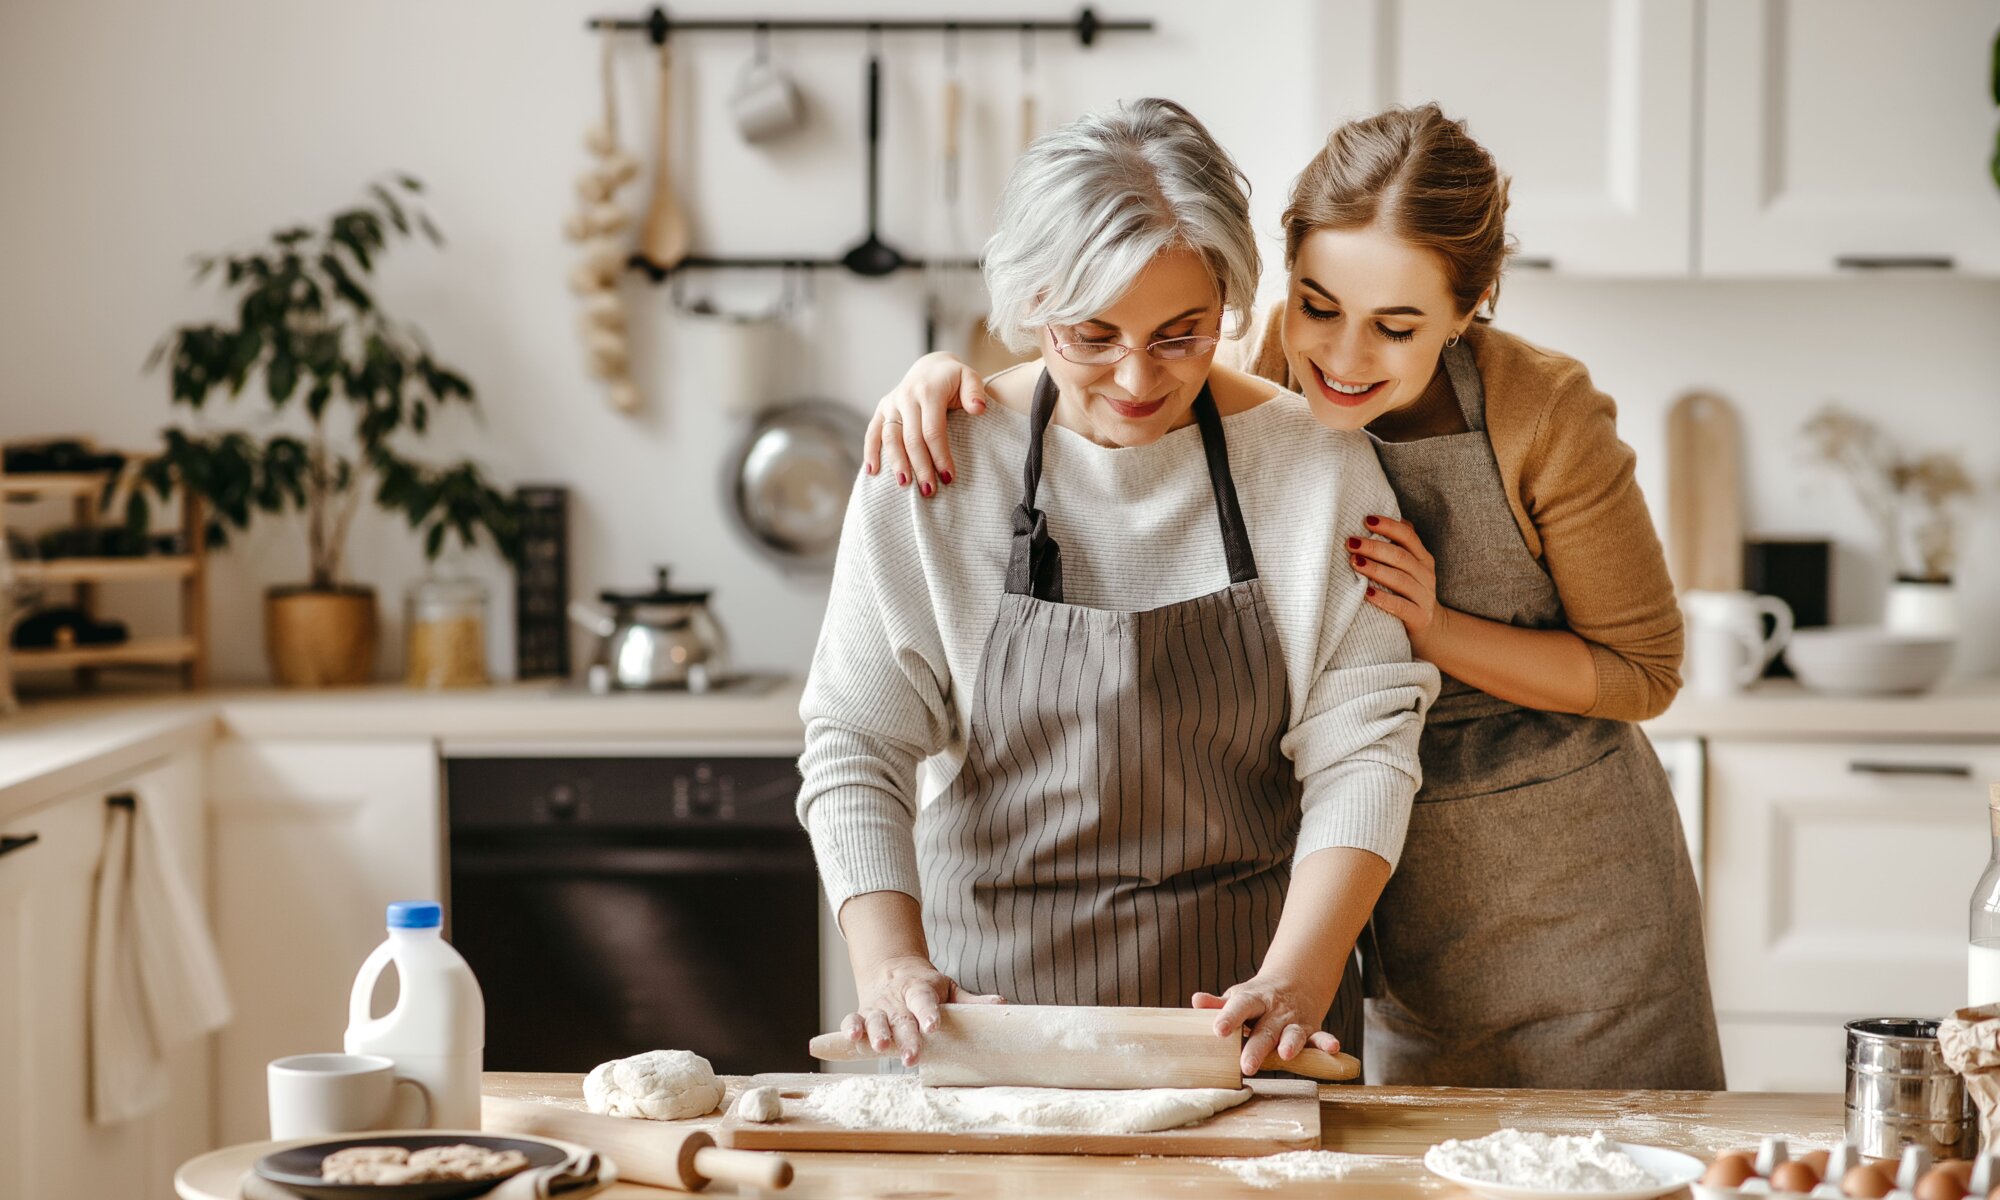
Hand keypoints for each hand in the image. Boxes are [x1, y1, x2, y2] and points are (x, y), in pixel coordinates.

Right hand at [840, 954, 1004, 1065]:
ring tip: (880, 1048)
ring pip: (875, 1020)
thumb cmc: (928, 988)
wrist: (893, 972)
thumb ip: (971, 1001)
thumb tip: (1001, 1004)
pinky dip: (850, 1028)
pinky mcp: (863, 1015)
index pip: (925, 1001)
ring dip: (876, 1034)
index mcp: (921, 990)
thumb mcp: (949, 989)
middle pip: (901, 1018)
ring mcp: (879, 1008)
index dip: (929, 1013)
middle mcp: (898, 1000)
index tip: (934, 1026)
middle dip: (905, 1037)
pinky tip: (852, 1039)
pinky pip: (853, 1020)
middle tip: (911, 1057)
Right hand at [862, 352, 988, 496]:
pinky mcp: (882, 408)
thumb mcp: (969, 378)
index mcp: (928, 391)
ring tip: (904, 485)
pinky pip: (873, 432)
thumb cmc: (954, 379)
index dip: (940, 455)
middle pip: (911, 438)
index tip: (948, 477)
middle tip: (929, 491)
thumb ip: (975, 393)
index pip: (932, 430)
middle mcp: (906, 396)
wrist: (931, 366)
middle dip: (920, 466)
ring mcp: (892, 403)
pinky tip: (872, 472)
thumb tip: (978, 409)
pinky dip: (870, 452)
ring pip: (890, 438)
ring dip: (896, 463)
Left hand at [1192, 977, 1340, 1076]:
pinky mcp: (1311, 1030)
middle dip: (1257, 1047)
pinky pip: (1320, 1037)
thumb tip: (1195, 1001)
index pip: (1239, 1007)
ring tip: (1285, 1055)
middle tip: (1246, 1066)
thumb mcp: (1238, 997)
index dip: (1228, 1017)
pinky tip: (1333, 1049)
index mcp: (1252, 1000)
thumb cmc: (1256, 998)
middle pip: (1264, 1029)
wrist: (1294, 981)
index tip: (1218, 1030)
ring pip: (1293, 1033)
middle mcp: (1274, 1011)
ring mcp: (1294, 1021)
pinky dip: (1326, 1043)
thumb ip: (1219, 1004)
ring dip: (1291, 1044)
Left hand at [1350, 514, 1445, 651]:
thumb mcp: (1410, 567)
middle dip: (1374, 547)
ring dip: (1376, 569)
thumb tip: (1373, 520)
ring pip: (1400, 579)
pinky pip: (1400, 607)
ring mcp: (1424, 596)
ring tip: (1354, 563)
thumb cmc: (1409, 592)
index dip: (1388, 526)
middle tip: (1351, 542)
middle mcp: (1426, 574)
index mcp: (1423, 558)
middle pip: (1400, 556)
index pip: (1408, 536)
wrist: (1431, 629)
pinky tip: (1367, 593)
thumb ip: (1398, 546)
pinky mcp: (1419, 617)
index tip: (1366, 519)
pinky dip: (1383, 599)